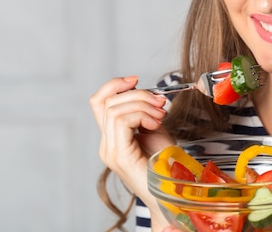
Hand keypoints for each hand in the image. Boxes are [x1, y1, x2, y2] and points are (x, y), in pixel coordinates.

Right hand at [89, 76, 174, 202]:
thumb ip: (145, 112)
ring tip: (160, 115)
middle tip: (160, 103)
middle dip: (138, 94)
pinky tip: (155, 124)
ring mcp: (111, 151)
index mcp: (112, 137)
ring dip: (142, 104)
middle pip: (108, 102)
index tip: (136, 80)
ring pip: (115, 109)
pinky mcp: (120, 156)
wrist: (173, 192)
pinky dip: (141, 115)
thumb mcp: (154, 129)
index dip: (114, 84)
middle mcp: (106, 144)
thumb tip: (146, 92)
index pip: (99, 102)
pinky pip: (121, 121)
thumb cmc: (166, 164)